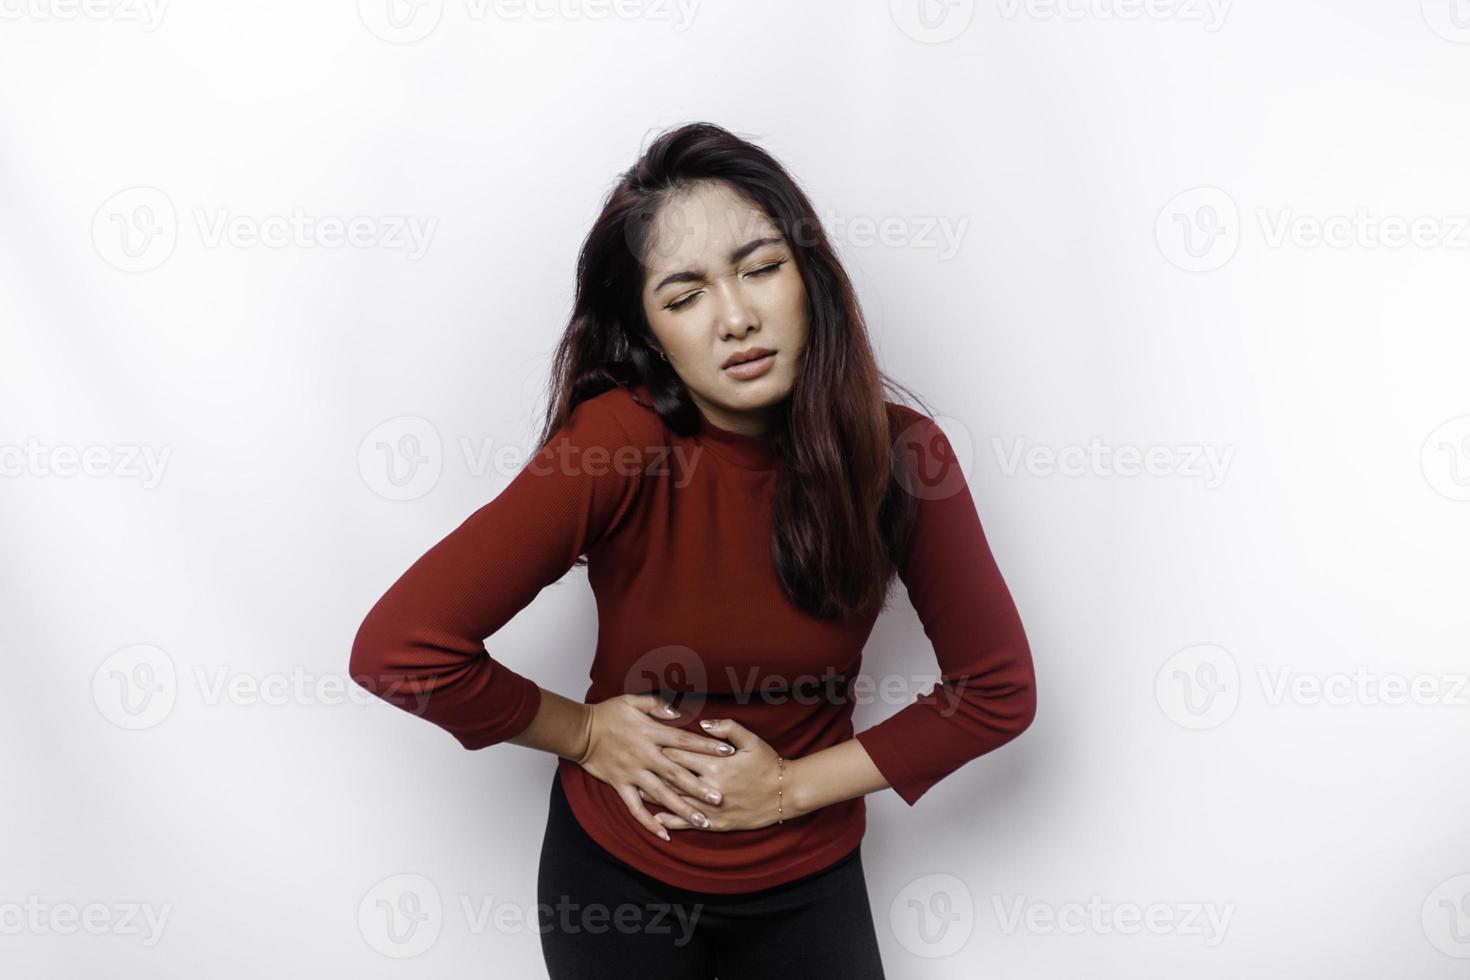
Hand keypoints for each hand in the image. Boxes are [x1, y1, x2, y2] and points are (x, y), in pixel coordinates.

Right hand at [575, 693, 736, 841]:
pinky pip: (636, 808)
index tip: (728, 752)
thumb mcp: (633, 701)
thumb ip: (657, 705)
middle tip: (720, 798)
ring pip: (661, 794)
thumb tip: (678, 712)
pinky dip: (649, 822)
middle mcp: (645, 755)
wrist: (580, 731)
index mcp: (651, 733)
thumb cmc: (608, 714)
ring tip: (702, 821)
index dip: (707, 746)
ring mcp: (633, 773)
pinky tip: (665, 834)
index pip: (685, 741)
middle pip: (677, 773)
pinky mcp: (620, 786)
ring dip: (682, 809)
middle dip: (699, 786)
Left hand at [638, 718, 785, 832]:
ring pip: (679, 801)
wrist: (786, 794)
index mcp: (716, 764)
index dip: (663, 747)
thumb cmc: (768, 764)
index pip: (682, 753)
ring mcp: (714, 807)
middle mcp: (711, 787)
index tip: (647, 741)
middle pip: (675, 777)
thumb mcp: (751, 740)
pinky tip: (657, 819)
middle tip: (634, 763)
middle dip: (654, 770)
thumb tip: (702, 721)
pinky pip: (691, 823)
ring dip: (657, 796)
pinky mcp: (718, 823)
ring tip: (637, 790)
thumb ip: (726, 728)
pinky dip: (673, 821)